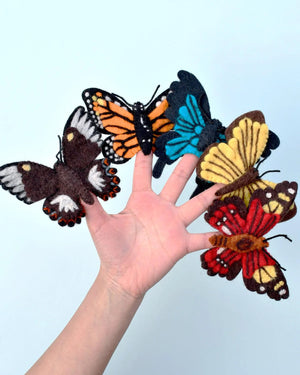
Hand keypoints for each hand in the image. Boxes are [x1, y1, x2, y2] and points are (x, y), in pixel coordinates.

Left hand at [83, 152, 220, 298]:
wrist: (123, 275)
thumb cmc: (111, 249)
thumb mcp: (99, 225)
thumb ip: (92, 205)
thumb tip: (77, 186)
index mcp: (141, 200)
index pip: (144, 174)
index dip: (146, 157)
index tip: (152, 139)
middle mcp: (161, 208)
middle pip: (176, 182)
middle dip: (186, 166)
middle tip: (197, 150)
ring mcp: (173, 225)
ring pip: (196, 204)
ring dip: (210, 195)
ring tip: (224, 182)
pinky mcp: (181, 243)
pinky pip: (201, 238)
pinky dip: (214, 235)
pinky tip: (228, 231)